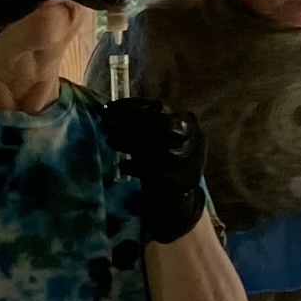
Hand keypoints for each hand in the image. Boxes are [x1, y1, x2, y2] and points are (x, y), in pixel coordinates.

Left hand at [96, 98, 211, 245]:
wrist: (173, 193)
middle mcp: (195, 135)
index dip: (130, 107)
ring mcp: (194, 158)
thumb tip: (105, 112)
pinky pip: (161, 172)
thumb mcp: (150, 136)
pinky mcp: (187, 180)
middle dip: (131, 124)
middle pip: (163, 125)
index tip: (106, 110)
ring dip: (133, 143)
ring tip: (111, 142)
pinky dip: (139, 168)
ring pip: (165, 148)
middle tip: (106, 126)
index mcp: (185, 118)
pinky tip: (122, 166)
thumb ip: (135, 123)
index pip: (158, 107)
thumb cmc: (157, 158)